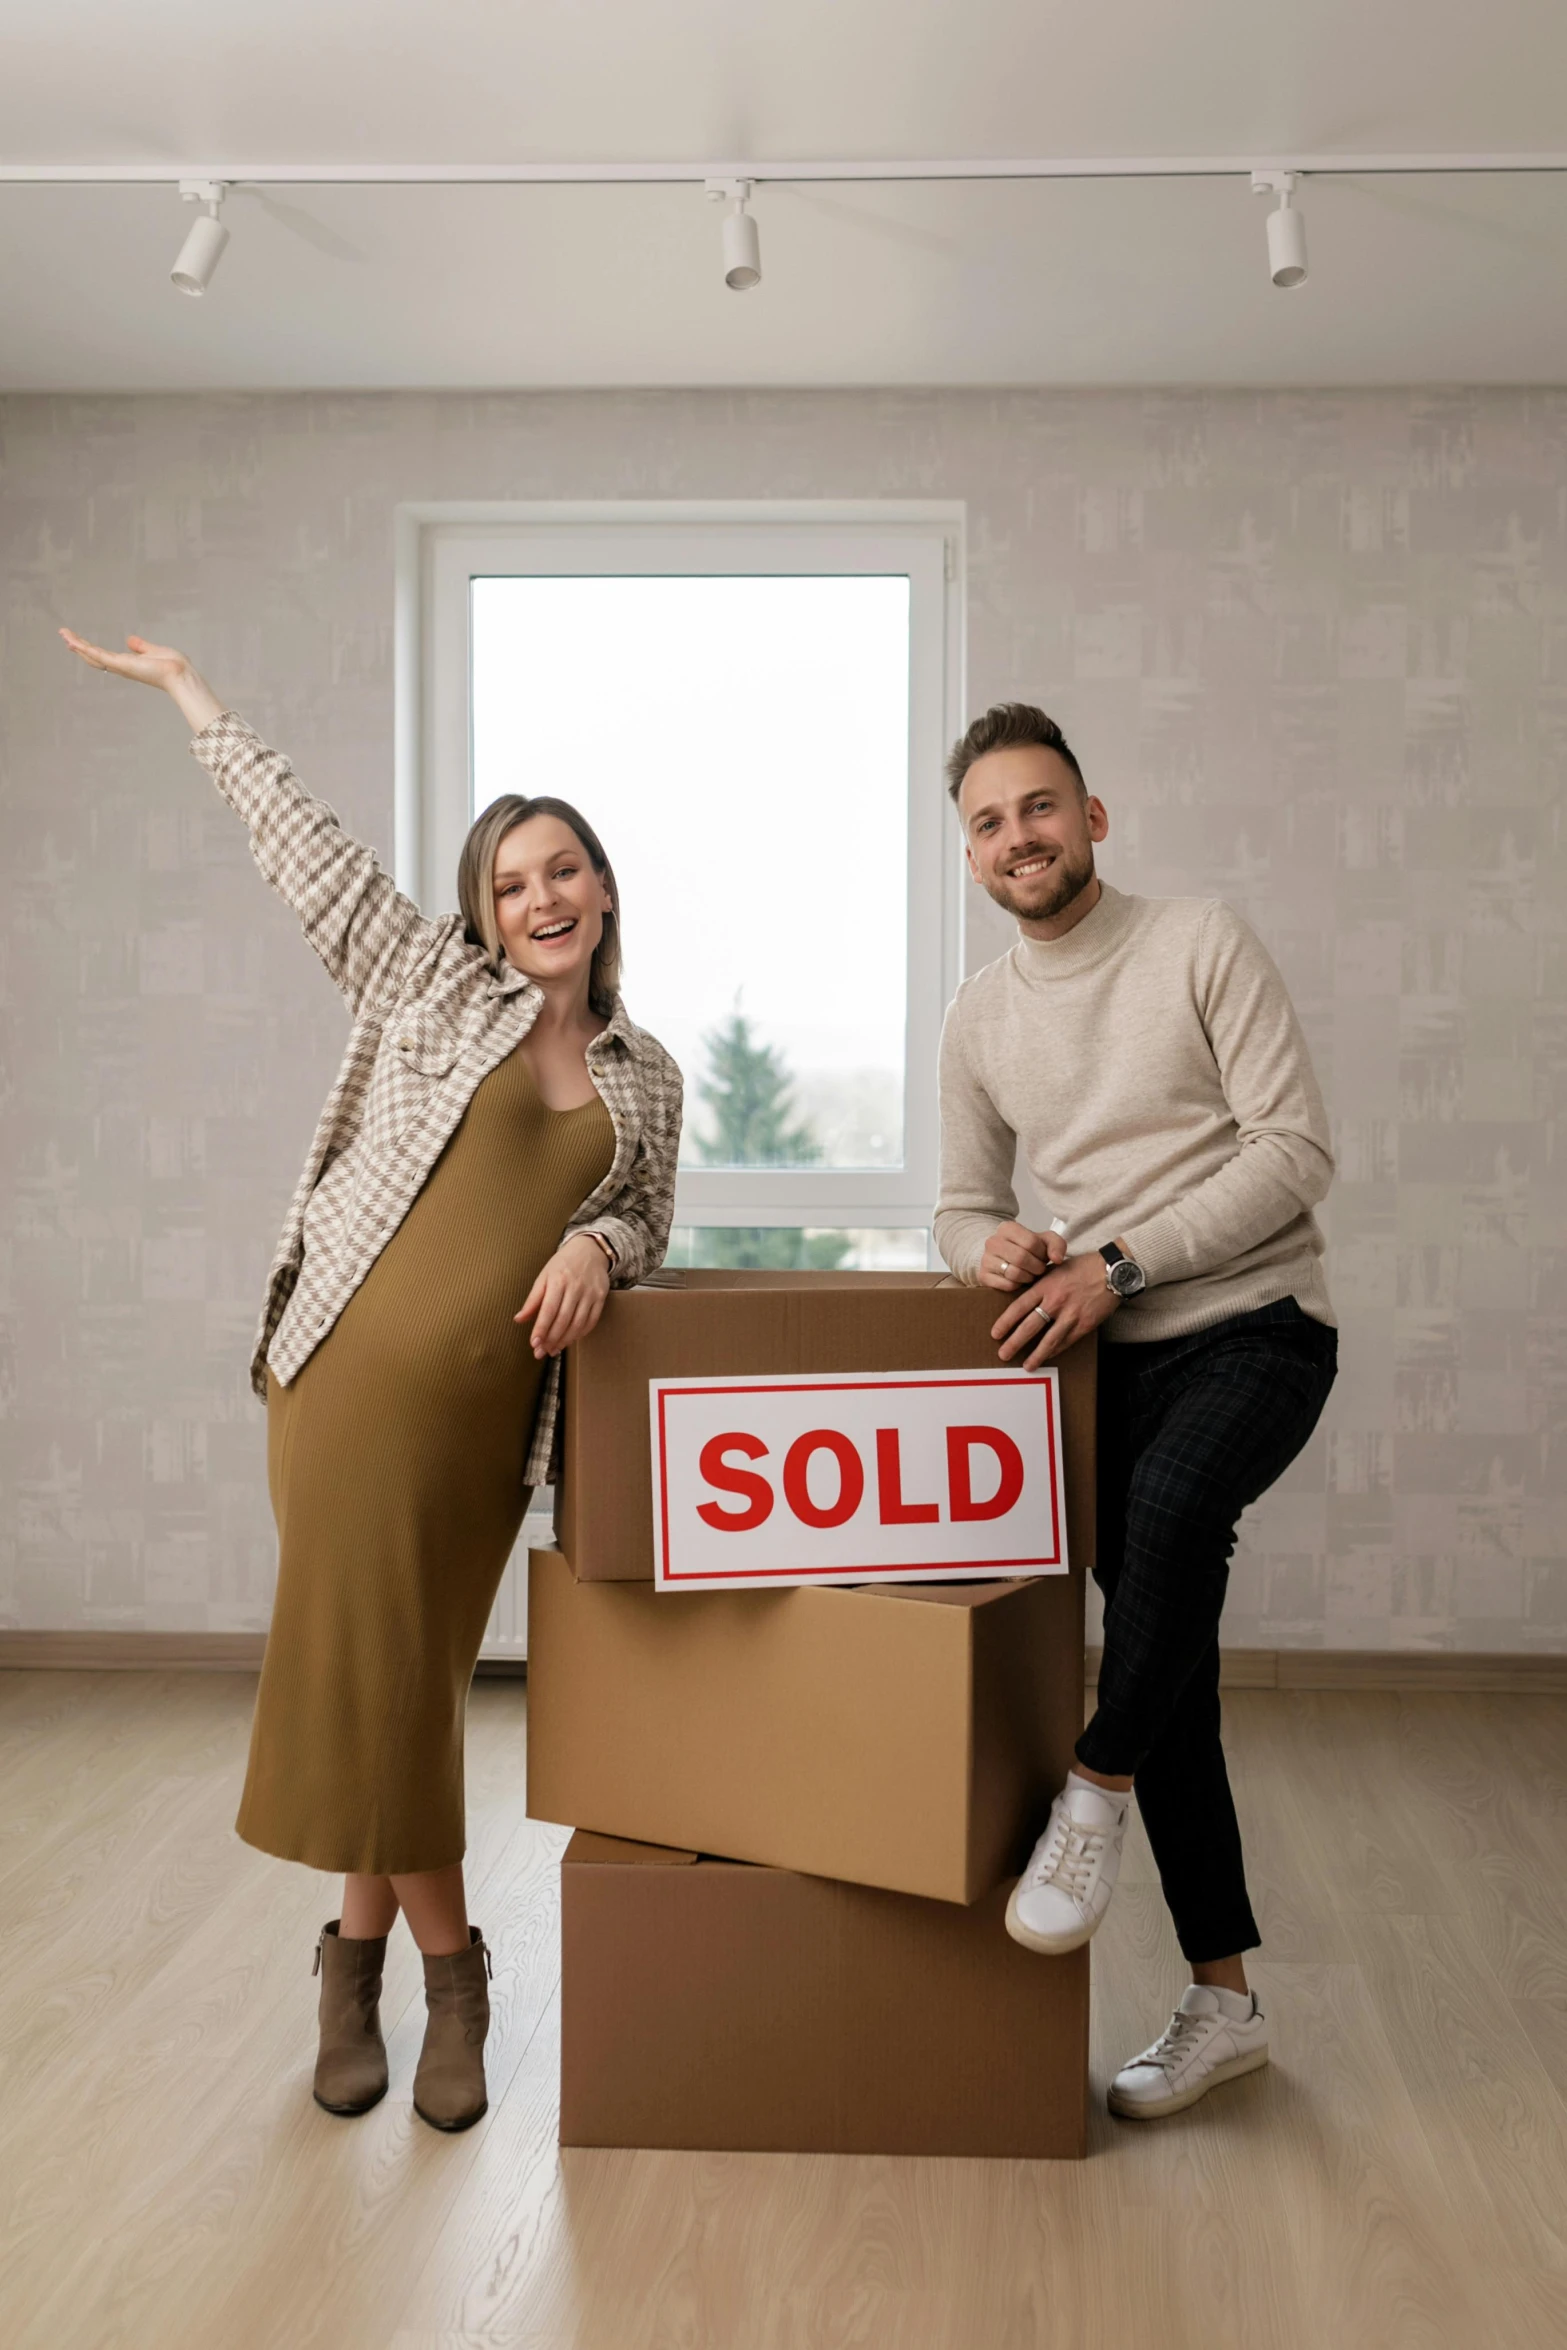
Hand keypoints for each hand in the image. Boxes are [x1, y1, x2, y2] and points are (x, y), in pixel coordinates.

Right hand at [59, 630, 224, 731]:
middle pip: (95, 658)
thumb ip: (141, 646)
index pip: (105, 657)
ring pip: (93, 656)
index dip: (91, 650)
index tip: (80, 642)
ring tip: (64, 635)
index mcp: (129, 664)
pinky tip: (73, 641)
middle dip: (80, 648)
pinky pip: (99, 655)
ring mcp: (120, 666)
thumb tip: (130, 640)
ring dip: (77, 645)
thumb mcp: (154, 651)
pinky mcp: (121, 664)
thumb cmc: (173, 666)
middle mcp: (122, 667)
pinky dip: (85, 648)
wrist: (180, 674)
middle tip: (65, 637)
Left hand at [514, 1232, 611, 1359]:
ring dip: (565, 1340)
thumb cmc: (563, 1265)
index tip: (534, 1344)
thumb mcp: (544, 1276)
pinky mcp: (601, 1298)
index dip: (541, 1329)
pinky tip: (570, 1340)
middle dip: (551, 1339)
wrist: (590, 1250)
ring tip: (554, 1350)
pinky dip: (580, 1334)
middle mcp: (575, 1287)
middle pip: (563, 1319)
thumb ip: (532, 1299)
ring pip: (578, 1323)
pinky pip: (591, 1321)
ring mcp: (590, 1293)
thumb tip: (518, 1319)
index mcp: (558, 1280)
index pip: (548, 1310)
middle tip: (541, 1353)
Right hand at [978, 1219, 1066, 1294]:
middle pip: (1021, 1258)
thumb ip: (1057, 1245)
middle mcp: (992, 1241)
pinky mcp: (983, 1276)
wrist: (1004, 1257)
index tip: (1043, 1257)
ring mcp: (985, 1259)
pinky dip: (1018, 1286)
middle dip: (1036, 1267)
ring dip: (1028, 1278)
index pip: (1031, 1242)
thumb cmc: (1028, 1249)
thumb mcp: (1045, 1241)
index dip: (1042, 1254)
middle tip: (1039, 1269)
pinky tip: (1019, 1280)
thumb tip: (1057, 1259)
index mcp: (1007, 1228)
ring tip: (1030, 1274)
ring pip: (1014, 1273)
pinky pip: (1006, 1285)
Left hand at [992, 1251, 1120, 1368]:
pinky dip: (1055, 1351)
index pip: (1019, 1307)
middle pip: (1030, 1326)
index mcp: (1045, 1286)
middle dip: (1014, 1343)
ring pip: (1049, 1340)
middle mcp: (1055, 1301)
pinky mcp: (1085, 1324)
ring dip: (1036, 1354)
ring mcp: (1071, 1314)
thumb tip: (1026, 1294)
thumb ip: (1041, 1282)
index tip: (995, 1334)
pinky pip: (1066, 1341)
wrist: (1112, 1272)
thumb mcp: (1056, 1268)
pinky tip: (1047, 1357)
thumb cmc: (1084, 1267)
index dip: (1005, 1322)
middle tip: (1003, 1354)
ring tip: (1026, 1365)